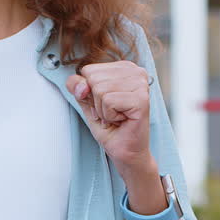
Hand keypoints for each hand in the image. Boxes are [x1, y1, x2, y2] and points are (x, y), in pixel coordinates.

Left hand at [66, 60, 151, 174]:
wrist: (125, 151)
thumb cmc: (111, 127)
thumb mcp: (88, 103)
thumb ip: (78, 87)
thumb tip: (80, 84)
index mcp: (124, 68)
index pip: (88, 70)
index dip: (90, 92)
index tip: (105, 105)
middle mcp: (135, 72)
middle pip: (93, 78)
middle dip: (96, 102)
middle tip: (111, 114)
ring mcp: (140, 84)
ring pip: (100, 89)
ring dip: (103, 110)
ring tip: (117, 117)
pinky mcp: (141, 99)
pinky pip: (108, 101)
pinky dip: (109, 116)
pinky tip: (122, 120)